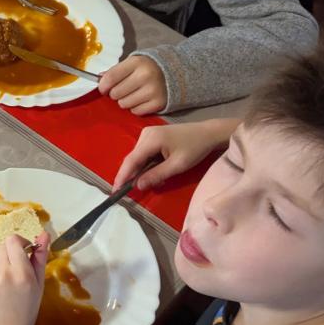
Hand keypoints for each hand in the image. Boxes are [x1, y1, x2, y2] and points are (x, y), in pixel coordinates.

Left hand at [0, 233, 48, 324]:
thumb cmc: (24, 312)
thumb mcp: (38, 286)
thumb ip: (40, 258)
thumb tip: (43, 234)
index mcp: (21, 274)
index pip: (14, 241)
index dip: (18, 244)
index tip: (22, 252)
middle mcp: (2, 274)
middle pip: (2, 247)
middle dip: (9, 256)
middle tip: (13, 273)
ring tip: (1, 281)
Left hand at [98, 55, 167, 114]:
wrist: (176, 72)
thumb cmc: (148, 68)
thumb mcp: (133, 63)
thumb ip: (116, 70)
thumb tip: (99, 78)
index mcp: (136, 63)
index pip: (111, 77)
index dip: (103, 86)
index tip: (103, 88)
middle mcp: (145, 76)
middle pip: (115, 93)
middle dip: (115, 93)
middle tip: (123, 90)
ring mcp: (153, 90)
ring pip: (124, 104)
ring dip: (124, 101)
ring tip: (133, 94)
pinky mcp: (158, 103)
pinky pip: (135, 111)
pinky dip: (135, 107)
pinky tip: (141, 99)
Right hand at [115, 118, 238, 189]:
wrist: (207, 133)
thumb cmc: (195, 148)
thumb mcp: (177, 165)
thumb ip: (156, 175)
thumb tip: (138, 185)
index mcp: (151, 139)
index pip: (131, 160)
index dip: (122, 176)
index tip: (116, 190)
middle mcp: (145, 134)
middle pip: (133, 158)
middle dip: (134, 176)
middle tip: (138, 191)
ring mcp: (148, 134)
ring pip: (138, 157)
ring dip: (142, 171)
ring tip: (155, 181)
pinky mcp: (152, 136)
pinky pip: (144, 153)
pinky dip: (147, 164)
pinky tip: (157, 172)